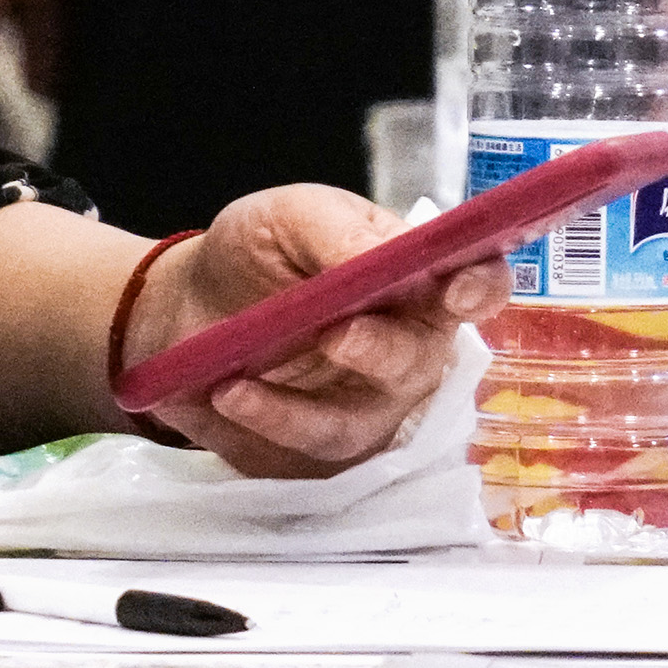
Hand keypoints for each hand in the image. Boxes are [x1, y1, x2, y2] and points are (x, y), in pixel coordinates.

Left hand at [120, 186, 499, 478]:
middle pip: (423, 362)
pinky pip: (304, 451)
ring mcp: (369, 407)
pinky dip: (263, 424)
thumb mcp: (288, 216)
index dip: (481, 288)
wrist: (186, 304)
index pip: (477, 284)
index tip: (458, 290)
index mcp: (417, 281)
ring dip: (300, 410)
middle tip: (339, 334)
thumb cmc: (259, 253)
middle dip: (384, 351)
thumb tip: (377, 260)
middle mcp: (408, 350)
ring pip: (361, 423)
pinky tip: (225, 395)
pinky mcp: (321, 449)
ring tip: (237, 383)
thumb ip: (335, 230)